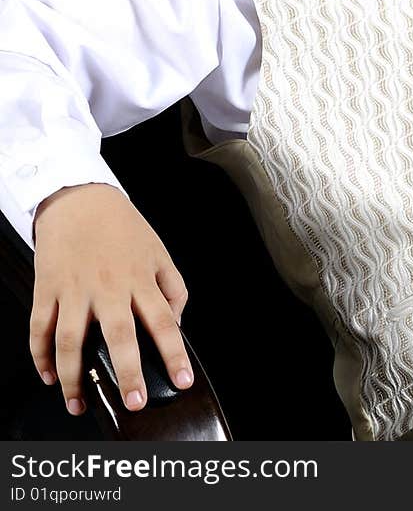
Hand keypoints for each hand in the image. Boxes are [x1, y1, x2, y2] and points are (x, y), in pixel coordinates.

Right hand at [31, 182, 192, 417]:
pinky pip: (40, 329)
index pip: (163, 322)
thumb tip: (177, 324)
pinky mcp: (47, 288)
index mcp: (140, 278)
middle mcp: (109, 287)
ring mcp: (75, 289)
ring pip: (71, 342)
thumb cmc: (122, 227)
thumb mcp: (158, 251)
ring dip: (74, 378)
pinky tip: (49, 377)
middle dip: (128, 373)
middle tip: (134, 402)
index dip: (174, 354)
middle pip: (120, 335)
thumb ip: (173, 288)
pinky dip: (41, 357)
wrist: (80, 198)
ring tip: (79, 404)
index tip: (182, 380)